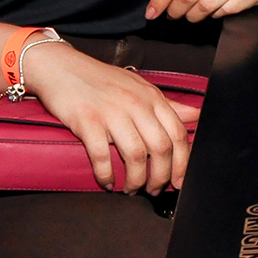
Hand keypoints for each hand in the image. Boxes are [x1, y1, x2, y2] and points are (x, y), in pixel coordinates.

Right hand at [22, 44, 200, 192]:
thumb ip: (168, 105)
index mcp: (152, 98)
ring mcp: (112, 112)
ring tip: (131, 190)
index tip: (178, 181)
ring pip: (135, 156)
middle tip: (154, 190)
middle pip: (160, 148)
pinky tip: (107, 183)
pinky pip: (101, 156)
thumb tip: (196, 115)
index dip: (182, 162)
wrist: (61, 67)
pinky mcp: (87, 121)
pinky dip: (106, 175)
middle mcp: (136, 104)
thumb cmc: (102, 80)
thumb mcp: (140, 87)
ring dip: (135, 181)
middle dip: (161, 176)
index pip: (177, 134)